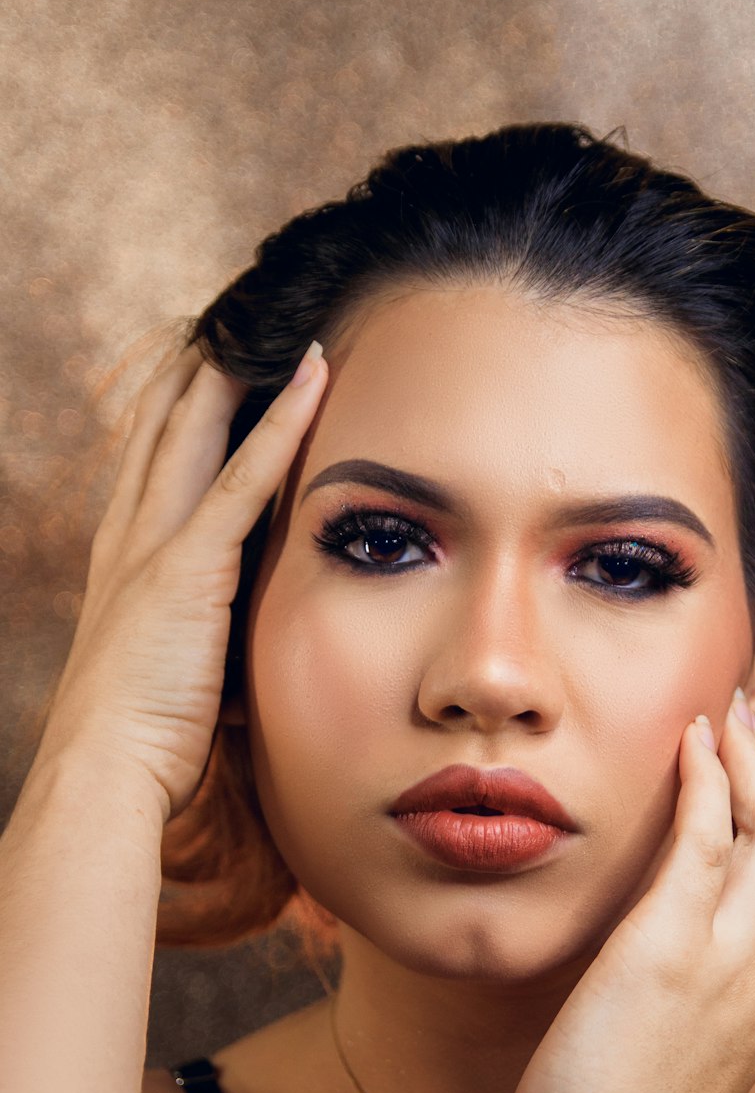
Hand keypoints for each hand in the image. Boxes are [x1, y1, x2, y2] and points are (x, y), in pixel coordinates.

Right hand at [35, 341, 327, 820]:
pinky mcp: (190, 564)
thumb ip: (210, 645)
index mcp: (124, 566)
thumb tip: (242, 652)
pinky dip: (281, 420)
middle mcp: (130, 540)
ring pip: (196, 434)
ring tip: (264, 323)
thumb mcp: (178, 678)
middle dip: (193, 379)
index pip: (150, 472)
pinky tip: (312, 372)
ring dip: (232, 376)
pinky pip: (245, 475)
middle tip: (224, 327)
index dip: (174, 420)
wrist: (104, 769)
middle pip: (162, 435)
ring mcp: (156, 546)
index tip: (200, 381)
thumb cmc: (144, 744)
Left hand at [502, 688, 754, 1092]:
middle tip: (747, 723)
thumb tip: (665, 942)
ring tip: (722, 716)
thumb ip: (693, 996)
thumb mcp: (682, 1058)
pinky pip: (706, 837)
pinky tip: (689, 743)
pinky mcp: (669, 948)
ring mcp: (728, 959)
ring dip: (752, 760)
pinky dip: (705, 781)